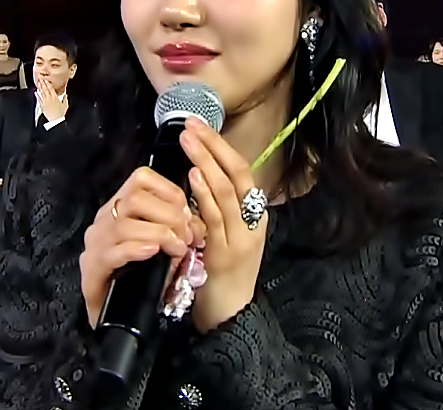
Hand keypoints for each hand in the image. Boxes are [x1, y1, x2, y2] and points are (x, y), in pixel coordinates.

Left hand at [35, 78, 67, 121]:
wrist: (56, 119)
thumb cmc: (61, 113)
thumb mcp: (65, 105)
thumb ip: (65, 98)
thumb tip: (65, 95)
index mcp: (55, 97)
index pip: (51, 88)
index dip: (48, 84)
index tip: (46, 80)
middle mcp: (49, 98)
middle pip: (45, 89)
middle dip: (43, 84)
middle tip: (40, 79)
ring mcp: (45, 102)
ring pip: (41, 93)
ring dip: (40, 87)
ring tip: (38, 83)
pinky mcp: (42, 106)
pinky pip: (39, 99)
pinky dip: (37, 95)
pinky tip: (35, 92)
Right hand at [80, 167, 205, 328]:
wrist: (117, 317)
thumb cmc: (143, 276)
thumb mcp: (165, 246)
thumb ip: (180, 229)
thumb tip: (197, 222)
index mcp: (121, 206)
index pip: (142, 178)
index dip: (170, 191)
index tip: (189, 213)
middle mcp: (105, 219)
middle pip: (134, 198)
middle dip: (168, 215)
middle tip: (187, 237)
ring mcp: (95, 243)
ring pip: (124, 223)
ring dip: (158, 234)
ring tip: (177, 249)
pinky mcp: (92, 268)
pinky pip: (112, 251)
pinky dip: (136, 248)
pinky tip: (153, 253)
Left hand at [179, 116, 267, 333]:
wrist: (230, 316)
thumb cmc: (222, 272)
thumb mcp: (224, 233)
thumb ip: (216, 206)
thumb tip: (198, 172)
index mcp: (253, 214)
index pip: (241, 171)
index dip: (220, 147)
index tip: (199, 127)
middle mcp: (253, 221)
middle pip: (238, 175)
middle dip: (213, 148)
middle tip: (191, 126)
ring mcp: (242, 237)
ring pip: (228, 192)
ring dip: (206, 164)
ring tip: (189, 142)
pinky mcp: (226, 253)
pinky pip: (215, 218)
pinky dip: (204, 195)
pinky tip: (192, 177)